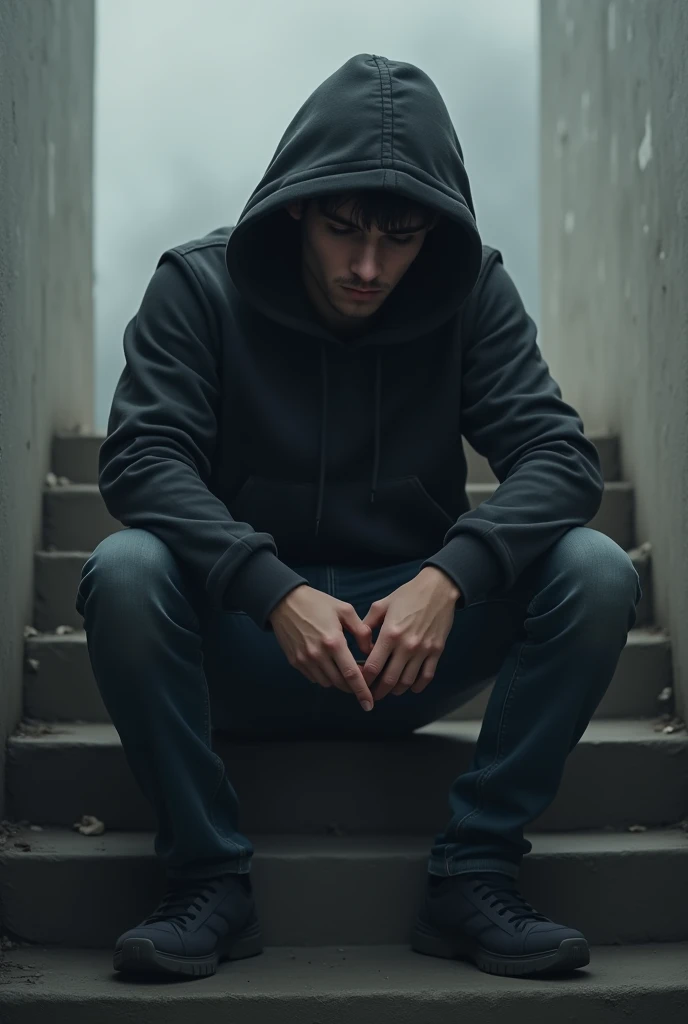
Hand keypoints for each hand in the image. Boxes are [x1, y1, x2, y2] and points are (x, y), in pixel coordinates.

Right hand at [269, 585, 375, 710]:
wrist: (285, 601)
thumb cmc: (318, 603)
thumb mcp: (345, 610)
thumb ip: (361, 631)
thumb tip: (370, 650)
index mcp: (333, 642)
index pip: (351, 674)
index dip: (362, 691)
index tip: (369, 704)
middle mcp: (318, 655)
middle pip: (340, 683)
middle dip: (352, 686)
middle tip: (360, 679)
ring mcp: (305, 660)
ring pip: (327, 682)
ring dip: (338, 680)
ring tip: (343, 668)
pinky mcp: (295, 661)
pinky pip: (314, 678)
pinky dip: (324, 676)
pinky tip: (328, 663)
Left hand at [360, 567, 459, 700]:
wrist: (438, 588)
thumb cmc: (408, 594)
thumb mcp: (381, 604)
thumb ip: (367, 624)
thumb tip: (361, 644)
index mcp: (390, 634)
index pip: (373, 666)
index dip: (364, 679)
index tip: (360, 683)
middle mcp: (406, 646)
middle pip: (389, 679)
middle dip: (378, 691)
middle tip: (372, 694)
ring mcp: (423, 650)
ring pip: (407, 681)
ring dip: (396, 690)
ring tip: (390, 690)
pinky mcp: (436, 651)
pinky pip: (426, 676)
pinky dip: (417, 686)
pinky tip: (410, 687)